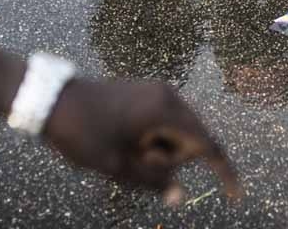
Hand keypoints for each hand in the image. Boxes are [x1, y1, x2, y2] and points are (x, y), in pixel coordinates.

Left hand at [43, 78, 240, 204]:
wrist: (50, 99)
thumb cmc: (83, 133)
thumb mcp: (117, 167)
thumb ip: (154, 182)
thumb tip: (179, 196)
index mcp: (165, 110)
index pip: (208, 145)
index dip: (225, 172)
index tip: (236, 196)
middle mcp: (167, 95)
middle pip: (191, 140)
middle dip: (171, 160)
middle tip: (132, 161)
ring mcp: (156, 91)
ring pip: (175, 133)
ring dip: (157, 150)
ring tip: (122, 149)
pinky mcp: (145, 92)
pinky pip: (162, 123)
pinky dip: (151, 139)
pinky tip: (126, 142)